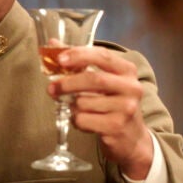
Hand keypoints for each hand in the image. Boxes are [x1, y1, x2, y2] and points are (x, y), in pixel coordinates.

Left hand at [48, 46, 153, 178]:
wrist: (131, 138)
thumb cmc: (111, 104)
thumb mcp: (101, 81)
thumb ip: (79, 62)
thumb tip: (52, 44)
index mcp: (127, 71)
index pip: (102, 55)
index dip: (79, 55)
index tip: (59, 59)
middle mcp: (131, 87)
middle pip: (93, 79)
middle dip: (68, 83)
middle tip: (51, 88)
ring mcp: (126, 108)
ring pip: (84, 102)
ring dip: (72, 106)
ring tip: (76, 109)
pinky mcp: (117, 126)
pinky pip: (83, 120)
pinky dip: (76, 120)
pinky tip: (83, 121)